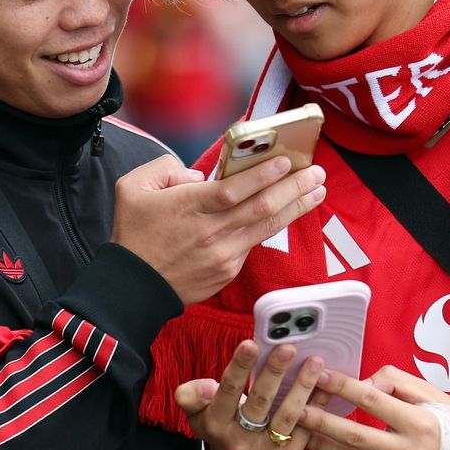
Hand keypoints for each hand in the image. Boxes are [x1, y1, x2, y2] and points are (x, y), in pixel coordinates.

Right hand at [112, 155, 325, 304]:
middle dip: (294, 187)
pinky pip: (253, 243)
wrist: (132, 287)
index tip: (287, 161)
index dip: (263, 175)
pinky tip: (288, 212)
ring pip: (267, 227)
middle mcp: (211, 232)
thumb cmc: (133, 234)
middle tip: (316, 172)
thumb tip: (201, 176)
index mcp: (189, 207)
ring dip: (295, 207)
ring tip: (317, 190)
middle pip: (261, 207)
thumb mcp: (132, 187)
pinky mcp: (228, 271)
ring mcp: (223, 255)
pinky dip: (273, 226)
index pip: (234, 190)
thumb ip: (166, 169)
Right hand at [175, 339, 324, 449]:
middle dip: (274, 372)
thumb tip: (204, 385)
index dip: (239, 366)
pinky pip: (305, 430)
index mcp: (215, 423)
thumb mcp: (196, 414)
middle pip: (260, 401)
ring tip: (314, 361)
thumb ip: (192, 396)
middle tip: (288, 347)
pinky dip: (317, 406)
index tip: (251, 343)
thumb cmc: (219, 428)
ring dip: (302, 387)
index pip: (228, 391)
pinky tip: (326, 385)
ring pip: (286, 416)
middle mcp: (239, 440)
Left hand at [301, 366, 449, 449]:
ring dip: (322, 445)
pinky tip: (319, 449)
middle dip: (323, 422)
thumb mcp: (431, 395)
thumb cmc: (446, 425)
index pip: (373, 401)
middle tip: (299, 408)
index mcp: (420, 425)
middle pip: (356, 436)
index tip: (321, 375)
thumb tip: (364, 382)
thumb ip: (397, 382)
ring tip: (301, 429)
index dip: (344, 387)